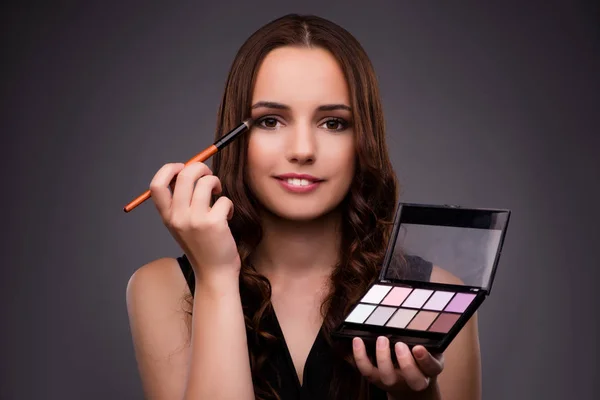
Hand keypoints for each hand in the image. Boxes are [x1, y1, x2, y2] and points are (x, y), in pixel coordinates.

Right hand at [149, 162, 240, 281]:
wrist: (214, 274)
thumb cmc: (202, 246)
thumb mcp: (183, 224)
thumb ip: (181, 201)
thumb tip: (189, 169)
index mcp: (167, 216)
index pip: (156, 184)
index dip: (169, 169)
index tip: (183, 168)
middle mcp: (177, 217)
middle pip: (184, 175)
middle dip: (200, 168)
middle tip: (209, 176)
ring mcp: (195, 220)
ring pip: (206, 182)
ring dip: (216, 183)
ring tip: (219, 195)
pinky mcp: (214, 224)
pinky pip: (224, 199)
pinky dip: (228, 204)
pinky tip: (227, 217)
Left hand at [353, 336, 443, 398]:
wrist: (407, 382)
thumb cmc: (418, 359)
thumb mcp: (429, 348)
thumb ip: (425, 337)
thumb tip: (415, 316)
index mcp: (429, 370)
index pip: (432, 367)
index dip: (425, 359)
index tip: (418, 347)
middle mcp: (413, 380)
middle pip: (412, 379)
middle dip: (405, 362)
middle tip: (400, 344)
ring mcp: (393, 381)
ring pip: (387, 377)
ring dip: (383, 358)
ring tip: (382, 339)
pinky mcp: (376, 378)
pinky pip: (366, 371)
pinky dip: (360, 356)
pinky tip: (358, 340)